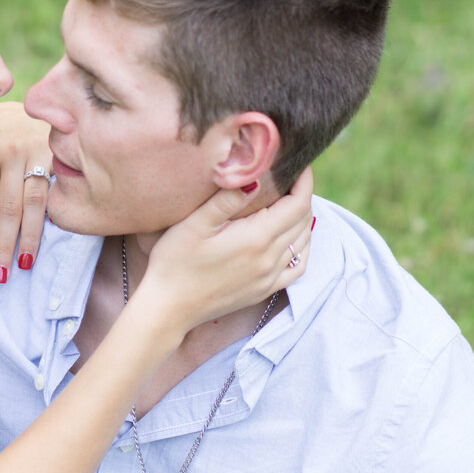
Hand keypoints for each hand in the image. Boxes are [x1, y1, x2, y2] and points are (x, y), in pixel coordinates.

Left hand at [0, 102, 51, 281]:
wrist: (33, 107)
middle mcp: (5, 151)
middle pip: (4, 210)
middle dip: (1, 246)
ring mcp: (31, 152)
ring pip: (29, 206)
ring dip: (26, 240)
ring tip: (21, 266)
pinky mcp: (53, 155)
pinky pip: (49, 194)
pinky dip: (47, 220)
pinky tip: (45, 239)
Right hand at [135, 169, 314, 334]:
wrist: (169, 307)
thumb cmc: (175, 262)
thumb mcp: (193, 225)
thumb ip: (224, 201)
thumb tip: (254, 180)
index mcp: (256, 238)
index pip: (297, 204)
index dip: (304, 181)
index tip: (299, 165)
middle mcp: (270, 258)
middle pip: (303, 220)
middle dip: (302, 195)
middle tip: (291, 178)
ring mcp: (269, 277)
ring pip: (303, 242)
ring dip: (302, 219)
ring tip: (290, 202)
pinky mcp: (263, 290)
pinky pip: (298, 267)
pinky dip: (302, 248)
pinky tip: (293, 240)